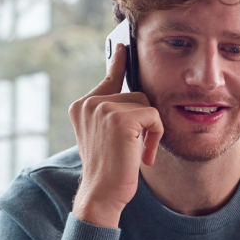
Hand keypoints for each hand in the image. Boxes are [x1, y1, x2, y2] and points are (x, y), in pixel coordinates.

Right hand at [68, 43, 163, 227]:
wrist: (102, 193)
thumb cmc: (111, 169)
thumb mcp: (110, 136)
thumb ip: (117, 114)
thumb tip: (138, 94)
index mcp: (83, 105)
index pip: (109, 78)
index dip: (118, 62)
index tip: (123, 46)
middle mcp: (89, 102)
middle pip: (137, 95)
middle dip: (146, 122)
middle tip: (137, 149)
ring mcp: (102, 108)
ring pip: (147, 105)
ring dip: (151, 131)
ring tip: (138, 153)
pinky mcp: (119, 118)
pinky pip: (154, 117)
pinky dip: (156, 137)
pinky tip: (144, 155)